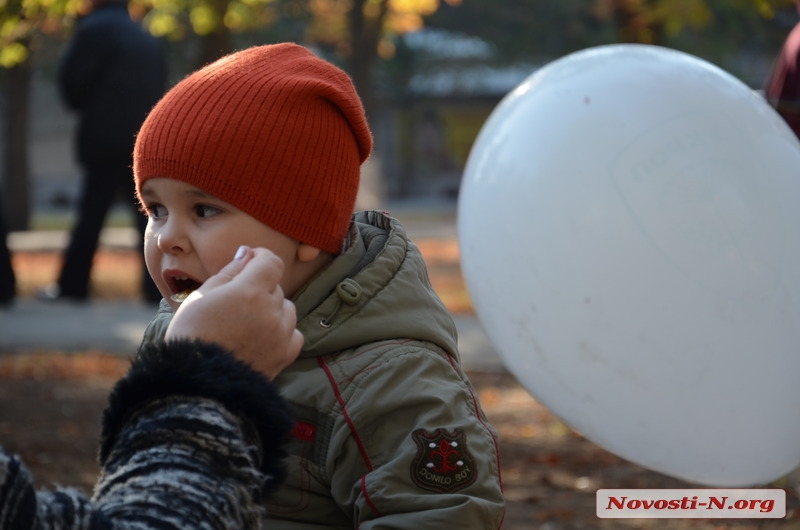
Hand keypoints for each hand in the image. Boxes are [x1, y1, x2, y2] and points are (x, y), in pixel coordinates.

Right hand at [165, 246, 302, 378]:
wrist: (197, 384)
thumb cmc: (192, 335)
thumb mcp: (202, 296)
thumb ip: (229, 272)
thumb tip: (247, 253)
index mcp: (250, 291)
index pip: (271, 262)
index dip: (261, 256)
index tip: (251, 259)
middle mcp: (271, 311)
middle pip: (275, 287)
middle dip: (260, 287)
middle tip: (236, 301)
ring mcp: (281, 334)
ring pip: (287, 309)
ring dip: (273, 309)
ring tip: (247, 321)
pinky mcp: (285, 356)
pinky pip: (294, 333)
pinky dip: (283, 331)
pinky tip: (264, 336)